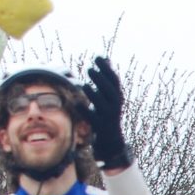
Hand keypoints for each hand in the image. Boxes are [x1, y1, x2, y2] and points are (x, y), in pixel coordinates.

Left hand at [83, 56, 130, 170]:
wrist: (111, 136)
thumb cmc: (107, 109)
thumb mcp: (110, 94)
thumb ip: (106, 77)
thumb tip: (104, 57)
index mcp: (117, 96)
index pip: (114, 80)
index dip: (106, 68)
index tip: (97, 57)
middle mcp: (115, 105)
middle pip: (109, 91)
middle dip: (100, 79)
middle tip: (89, 69)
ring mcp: (107, 116)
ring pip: (101, 104)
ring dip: (93, 94)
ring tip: (85, 85)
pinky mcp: (99, 126)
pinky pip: (91, 118)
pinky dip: (84, 111)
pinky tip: (76, 103)